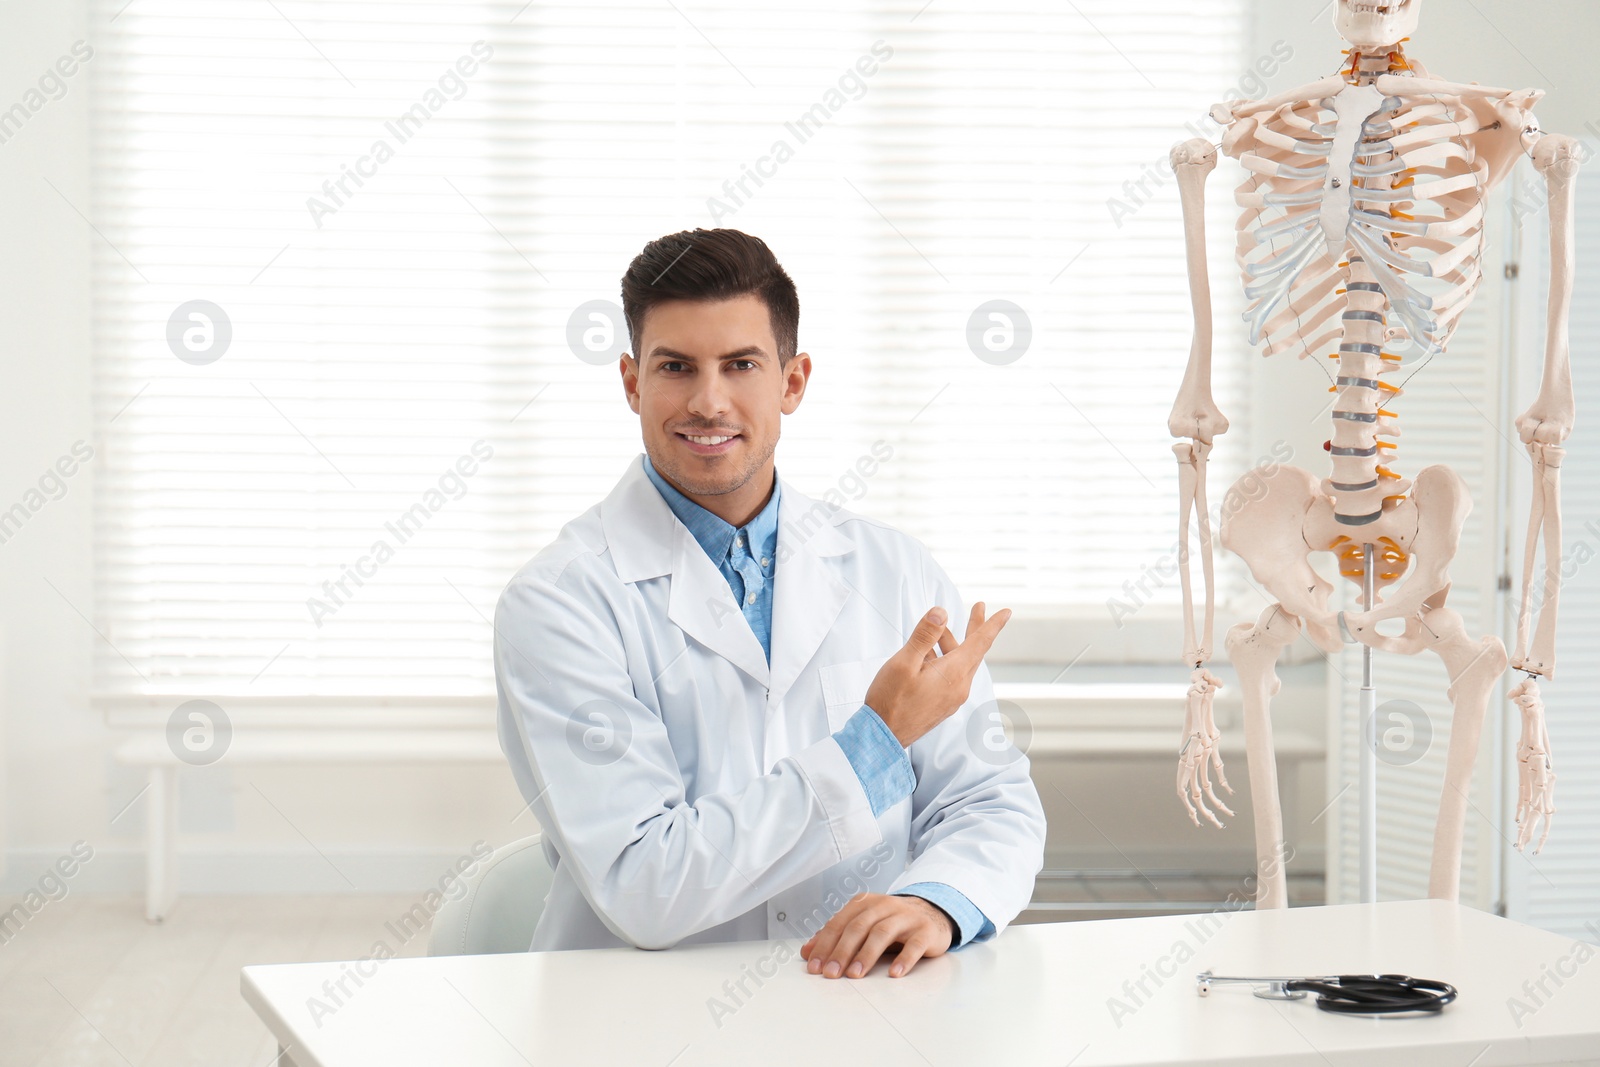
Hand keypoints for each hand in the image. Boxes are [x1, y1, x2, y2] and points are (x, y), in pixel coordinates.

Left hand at [800, 893, 953, 978]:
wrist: (931, 914)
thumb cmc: (891, 923)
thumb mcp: (863, 925)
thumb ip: (836, 936)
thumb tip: (808, 952)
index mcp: (865, 903)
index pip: (840, 923)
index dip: (825, 944)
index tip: (814, 965)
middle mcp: (884, 906)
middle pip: (859, 927)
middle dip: (842, 951)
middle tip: (831, 973)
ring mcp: (906, 917)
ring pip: (883, 933)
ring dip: (866, 955)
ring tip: (855, 974)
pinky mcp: (925, 931)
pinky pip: (914, 945)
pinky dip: (904, 959)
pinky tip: (894, 973)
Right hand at [864, 602, 1011, 746]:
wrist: (882, 736)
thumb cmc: (890, 701)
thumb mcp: (904, 662)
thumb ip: (924, 635)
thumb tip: (941, 612)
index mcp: (954, 674)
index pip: (980, 642)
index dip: (992, 624)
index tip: (1006, 611)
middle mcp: (959, 687)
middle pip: (973, 651)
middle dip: (974, 628)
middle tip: (977, 607)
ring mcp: (952, 698)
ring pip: (960, 663)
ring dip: (951, 644)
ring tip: (936, 630)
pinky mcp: (943, 704)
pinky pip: (951, 676)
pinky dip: (944, 659)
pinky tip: (926, 655)